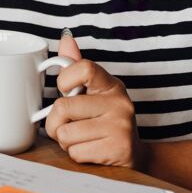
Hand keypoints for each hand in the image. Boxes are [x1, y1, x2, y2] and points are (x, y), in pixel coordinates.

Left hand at [44, 31, 150, 170]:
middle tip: (69, 125)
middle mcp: (120, 103)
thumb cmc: (106, 119)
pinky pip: (76, 152)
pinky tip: (91, 150)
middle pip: (62, 107)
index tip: (66, 91)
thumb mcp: (94, 91)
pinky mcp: (120, 150)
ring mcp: (122, 126)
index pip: (83, 67)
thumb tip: (66, 38)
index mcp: (111, 84)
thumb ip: (76, 66)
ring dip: (66, 141)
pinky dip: (76, 155)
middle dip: (56, 122)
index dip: (64, 80)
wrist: (135, 154)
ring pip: (65, 133)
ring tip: (82, 138)